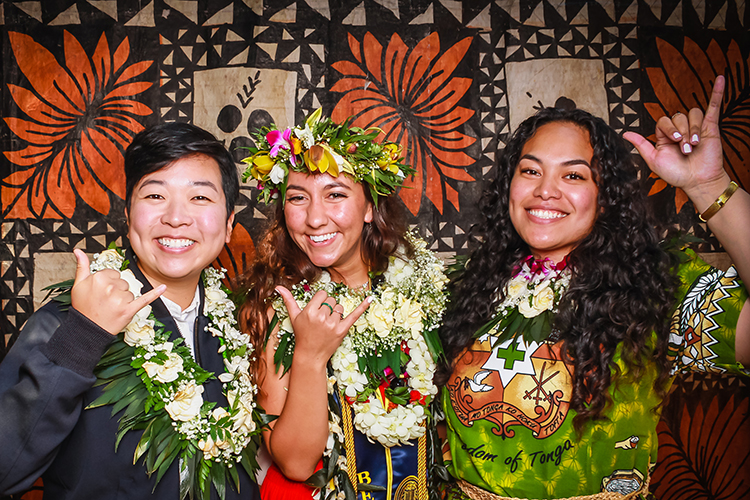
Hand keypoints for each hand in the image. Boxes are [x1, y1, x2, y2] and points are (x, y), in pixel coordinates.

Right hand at [70, 249, 165, 334]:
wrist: (86, 330)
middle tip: (105, 301)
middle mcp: (110, 287)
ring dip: (123, 300)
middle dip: (116, 291)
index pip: (114, 274)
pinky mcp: (129, 309)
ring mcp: (120, 299)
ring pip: (130, 292)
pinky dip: (155, 294)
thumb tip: (79, 251)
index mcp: (99, 278)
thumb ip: (82, 266)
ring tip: (111, 308)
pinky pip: (145, 299)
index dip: (109, 283)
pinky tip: (163, 287)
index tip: (101, 292)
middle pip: (123, 282)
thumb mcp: (78, 285)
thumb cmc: (83, 307)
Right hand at [276, 286, 371, 365]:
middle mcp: (321, 317)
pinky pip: (354, 315)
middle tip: (321, 320)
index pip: (322, 294)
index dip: (320, 301)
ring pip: (340, 308)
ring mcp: (332, 324)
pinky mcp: (342, 330)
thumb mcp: (294, 317)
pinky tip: (370, 298)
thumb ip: (288, 300)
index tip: (317, 309)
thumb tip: (278, 287)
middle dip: (328, 308)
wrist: (310, 355)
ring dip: (336, 314)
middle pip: (331, 300)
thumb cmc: (302, 335)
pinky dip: (362, 307)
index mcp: (310, 311)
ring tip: (328, 325)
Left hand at [624, 75, 729, 207]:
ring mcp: (696, 127)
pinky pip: (714, 106)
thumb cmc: (676, 173)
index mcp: (666, 135)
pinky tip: (720, 78)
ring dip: (692, 129)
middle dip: (681, 133)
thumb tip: (624, 133)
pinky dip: (717, 92)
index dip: (668, 128)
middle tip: (685, 149)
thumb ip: (641, 144)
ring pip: (692, 114)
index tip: (673, 141)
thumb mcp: (653, 159)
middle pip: (678, 117)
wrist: (696, 181)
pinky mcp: (711, 127)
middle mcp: (681, 129)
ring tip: (694, 144)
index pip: (664, 120)